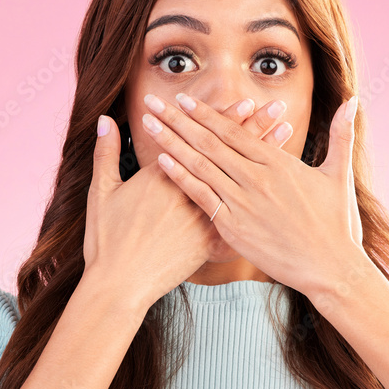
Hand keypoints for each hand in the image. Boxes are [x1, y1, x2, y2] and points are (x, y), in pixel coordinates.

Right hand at [83, 97, 299, 308]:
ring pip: (241, 184)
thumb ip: (106, 154)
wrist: (118, 286)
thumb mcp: (102, 193)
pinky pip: (240, 225)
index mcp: (164, 177)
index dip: (225, 120)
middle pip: (229, 156)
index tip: (247, 102)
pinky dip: (261, 208)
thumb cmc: (106, 241)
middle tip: (277, 109)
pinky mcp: (208, 245)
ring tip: (286, 138)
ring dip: (265, 162)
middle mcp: (189, 194)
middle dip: (255, 130)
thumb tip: (104, 121)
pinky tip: (282, 196)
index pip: (201, 141)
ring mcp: (201, 220)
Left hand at [138, 91, 364, 297]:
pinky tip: (162, 163)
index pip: (234, 131)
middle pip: (210, 142)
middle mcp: (258, 178)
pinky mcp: (235, 228)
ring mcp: (244, 203)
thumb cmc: (337, 224)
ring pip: (200, 165)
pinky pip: (202, 197)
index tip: (183, 99)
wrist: (332, 268)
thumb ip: (340, 134)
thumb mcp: (340, 175)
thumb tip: (352, 100)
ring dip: (172, 142)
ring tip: (149, 124)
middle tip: (153, 101)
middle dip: (178, 119)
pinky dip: (182, 178)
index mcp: (279, 163)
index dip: (205, 113)